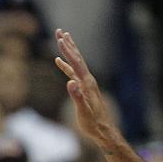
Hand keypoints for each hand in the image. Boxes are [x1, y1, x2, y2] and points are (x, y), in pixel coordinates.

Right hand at [54, 29, 117, 147]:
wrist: (103, 131)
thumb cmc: (93, 124)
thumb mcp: (83, 112)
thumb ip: (77, 97)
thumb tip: (70, 82)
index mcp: (87, 84)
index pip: (76, 63)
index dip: (68, 51)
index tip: (59, 39)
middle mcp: (88, 80)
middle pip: (77, 58)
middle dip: (68, 44)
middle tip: (60, 31)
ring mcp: (86, 84)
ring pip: (76, 63)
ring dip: (68, 51)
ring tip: (61, 39)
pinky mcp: (83, 89)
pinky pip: (73, 73)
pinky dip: (65, 65)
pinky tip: (59, 61)